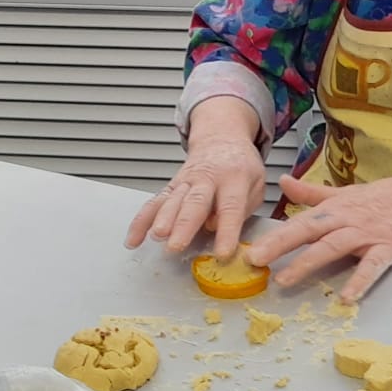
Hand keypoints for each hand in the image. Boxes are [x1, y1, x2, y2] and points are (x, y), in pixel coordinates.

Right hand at [124, 135, 265, 258]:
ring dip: (162, 219)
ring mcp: (186, 181)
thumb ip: (243, 207)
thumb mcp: (257, 183)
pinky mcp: (171, 185)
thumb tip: (217, 228)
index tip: (222, 252)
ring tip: (158, 236)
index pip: (231, 207)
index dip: (226, 231)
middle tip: (176, 245)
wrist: (222, 138)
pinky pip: (154, 202)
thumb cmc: (241, 165)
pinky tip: (135, 238)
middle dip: (184, 225)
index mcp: (234, 178)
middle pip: (195, 203)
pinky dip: (142, 220)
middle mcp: (207, 178)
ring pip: (172, 200)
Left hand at [245, 173, 391, 302]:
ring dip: (309, 262)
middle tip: (257, 260)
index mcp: (336, 208)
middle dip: (281, 245)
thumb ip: (312, 193)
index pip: (301, 221)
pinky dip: (360, 281)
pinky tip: (346, 297)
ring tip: (286, 280)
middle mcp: (348, 219)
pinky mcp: (388, 248)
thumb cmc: (384, 198)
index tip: (252, 249)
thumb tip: (283, 182)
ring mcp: (367, 234)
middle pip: (310, 230)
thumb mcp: (345, 193)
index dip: (276, 235)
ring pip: (333, 246)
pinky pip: (372, 266)